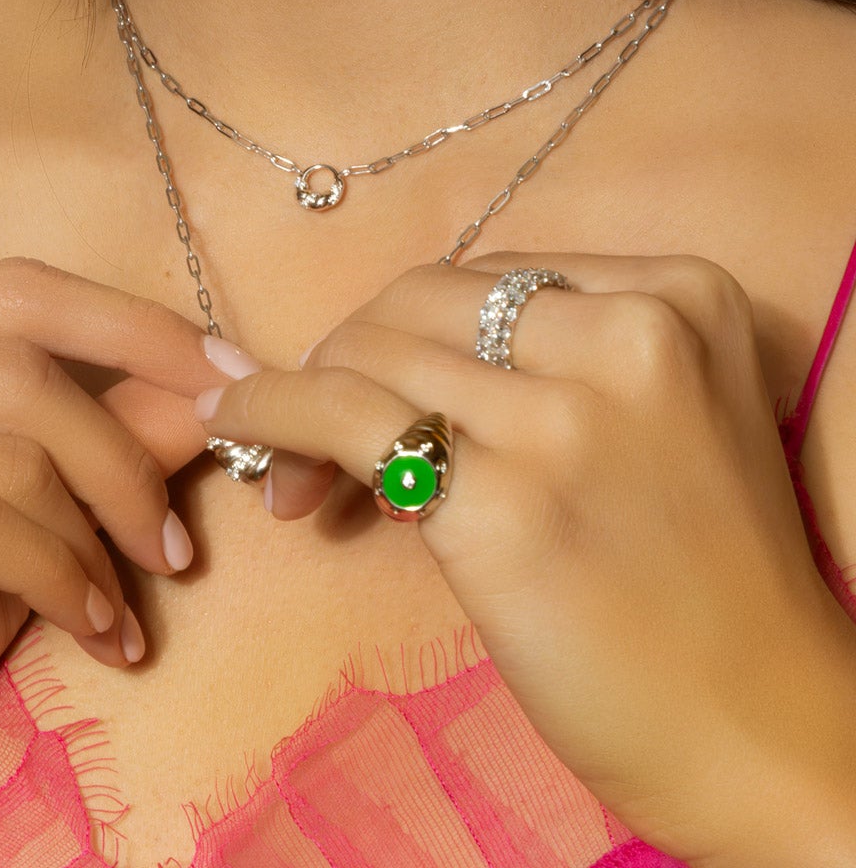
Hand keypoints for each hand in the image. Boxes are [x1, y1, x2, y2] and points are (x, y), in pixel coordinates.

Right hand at [0, 256, 222, 865]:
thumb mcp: (3, 518)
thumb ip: (89, 442)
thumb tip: (207, 390)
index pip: (10, 288)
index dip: (133, 327)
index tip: (232, 377)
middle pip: (15, 359)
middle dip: (127, 447)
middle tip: (181, 533)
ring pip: (4, 445)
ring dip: (98, 531)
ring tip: (129, 601)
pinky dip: (60, 577)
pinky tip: (95, 632)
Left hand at [190, 250, 855, 863]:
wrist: (769, 732)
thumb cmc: (709, 583)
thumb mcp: (668, 421)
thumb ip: (555, 368)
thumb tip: (387, 380)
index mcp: (679, 294)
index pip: (490, 279)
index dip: (415, 332)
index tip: (384, 389)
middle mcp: (628, 334)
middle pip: (422, 301)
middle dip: (352, 353)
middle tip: (317, 434)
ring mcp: (564, 416)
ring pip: (374, 354)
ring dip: (304, 398)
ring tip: (291, 474)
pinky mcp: (505, 504)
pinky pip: (348, 421)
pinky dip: (275, 415)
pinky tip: (243, 433)